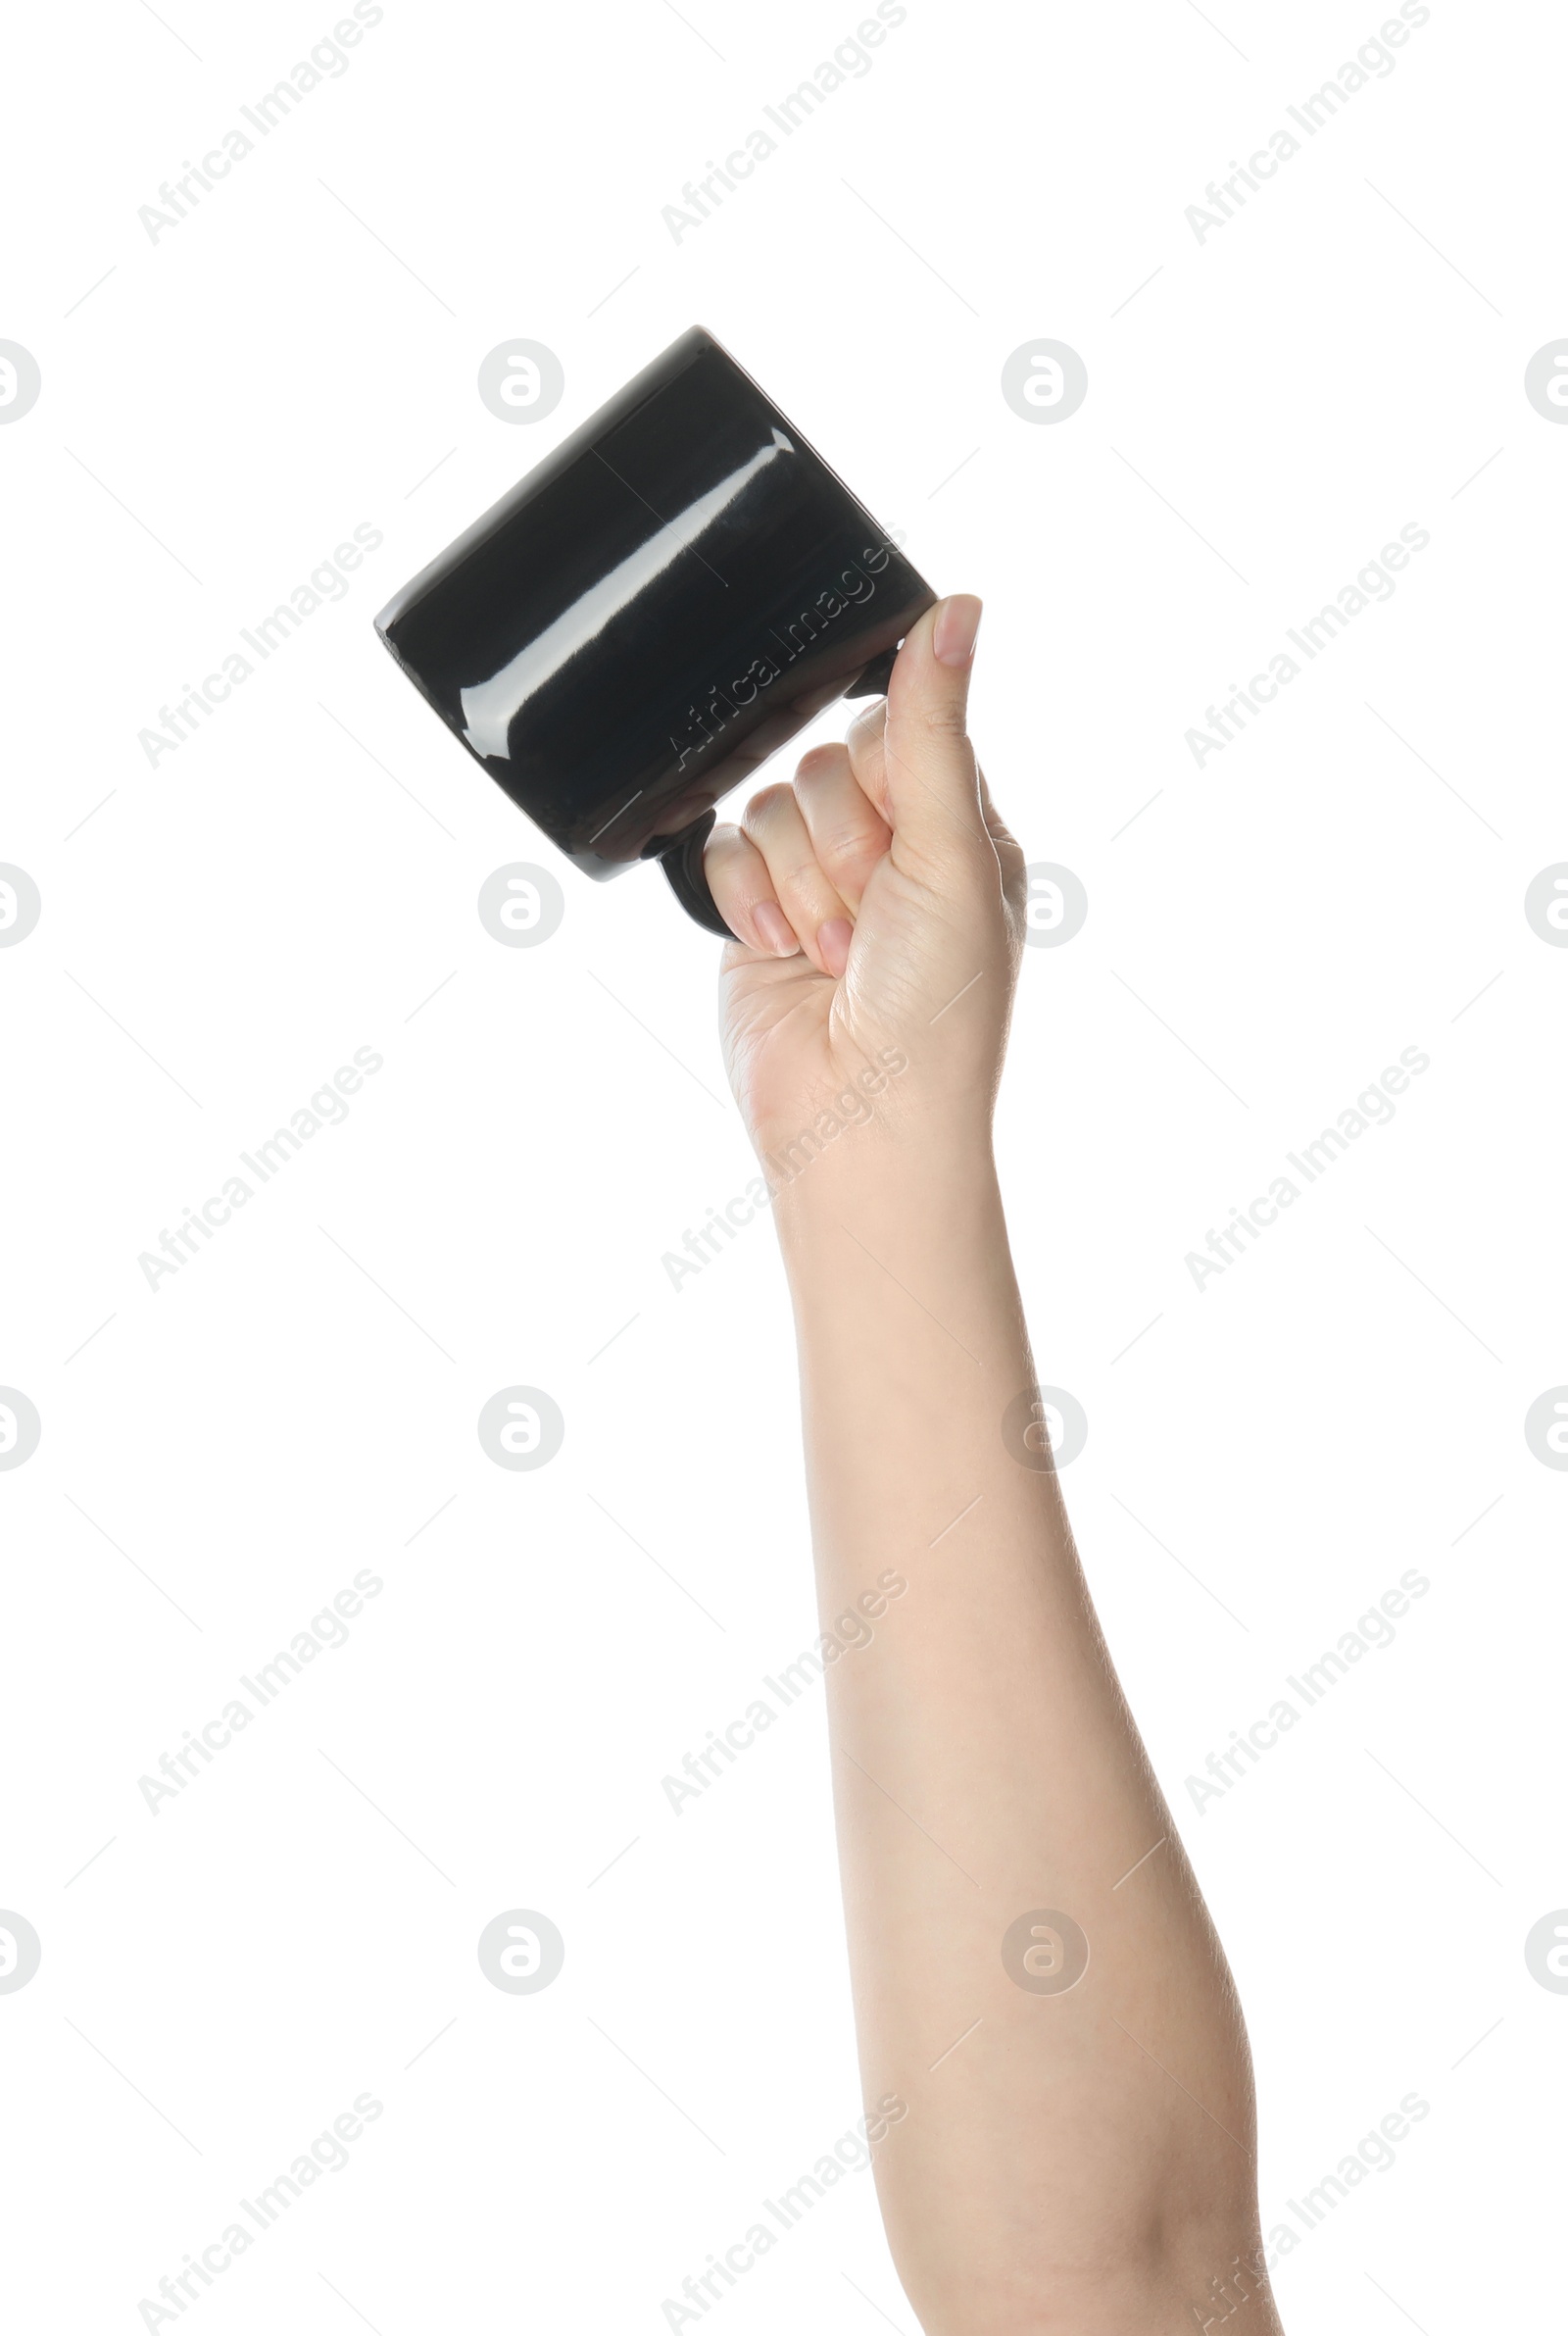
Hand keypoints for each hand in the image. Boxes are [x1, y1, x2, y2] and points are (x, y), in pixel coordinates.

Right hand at [703, 596, 1025, 1172]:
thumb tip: (959, 610)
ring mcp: (818, 883)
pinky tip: (781, 951)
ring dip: (799, 884)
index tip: (902, 848)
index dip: (887, 782)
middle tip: (871, 925)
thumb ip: (934, 729)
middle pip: (829, 764)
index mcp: (959, 828)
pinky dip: (746, 899)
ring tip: (833, 955)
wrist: (859, 1121)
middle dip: (842, 850)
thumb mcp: (951, 855)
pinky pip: (722, 849)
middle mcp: (890, 849)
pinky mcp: (754, 915)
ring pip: (772, 803)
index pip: (902, 728)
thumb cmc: (936, 1012)